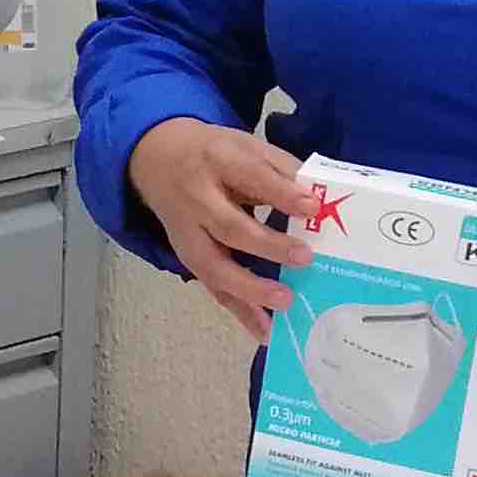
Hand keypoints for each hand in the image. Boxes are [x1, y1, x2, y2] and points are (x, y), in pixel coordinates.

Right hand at [123, 116, 316, 339]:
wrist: (154, 158)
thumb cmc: (212, 153)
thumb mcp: (244, 145)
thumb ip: (280, 169)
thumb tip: (321, 198)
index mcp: (215, 160)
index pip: (250, 176)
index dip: (281, 193)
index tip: (313, 207)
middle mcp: (196, 199)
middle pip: (228, 227)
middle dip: (267, 245)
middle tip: (305, 258)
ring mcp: (187, 233)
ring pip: (213, 266)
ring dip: (249, 289)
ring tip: (285, 302)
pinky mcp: (188, 258)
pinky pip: (213, 287)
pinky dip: (239, 311)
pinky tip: (265, 331)